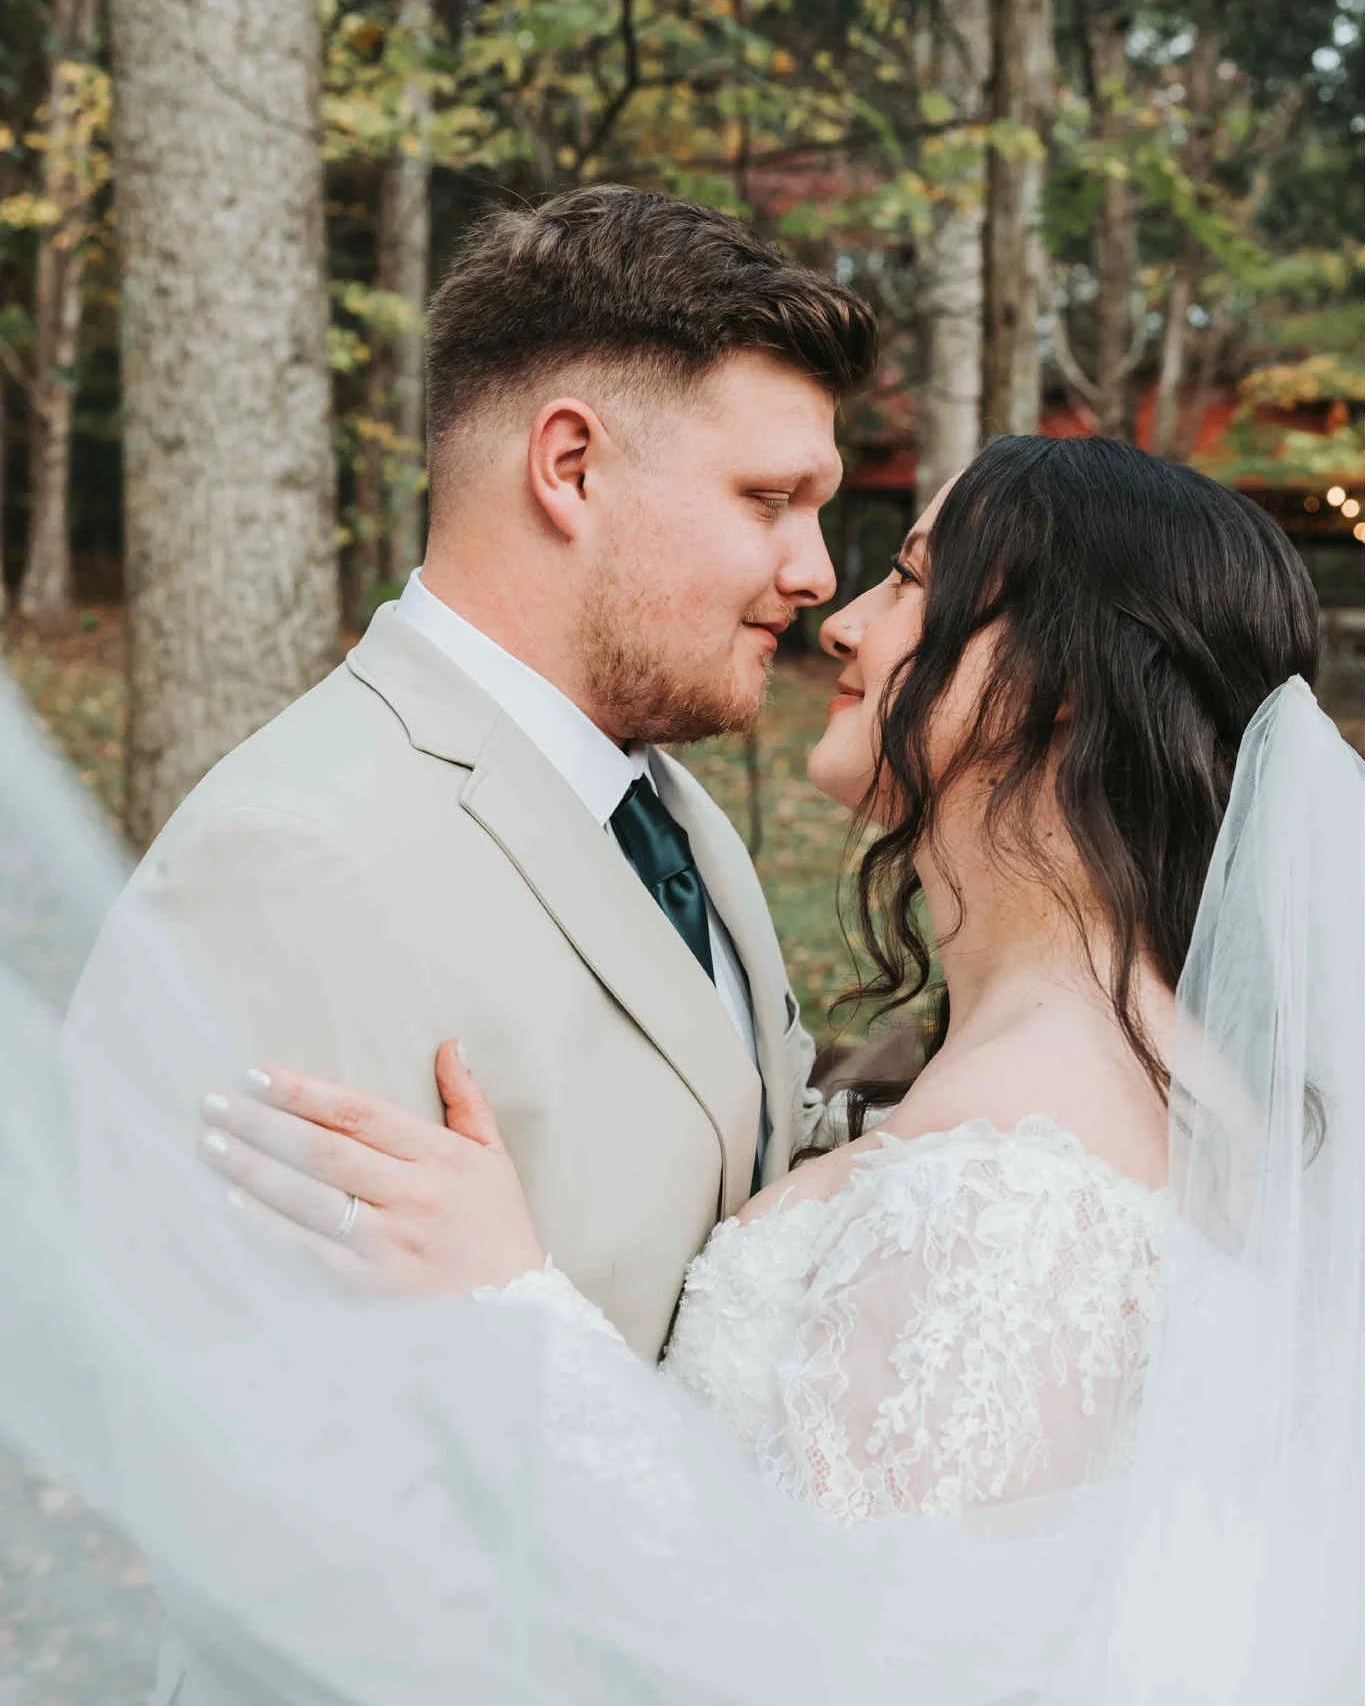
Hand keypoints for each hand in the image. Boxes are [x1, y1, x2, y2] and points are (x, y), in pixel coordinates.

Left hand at [199, 1040, 543, 1294]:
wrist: (517, 1312)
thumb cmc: (499, 1229)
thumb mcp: (493, 1157)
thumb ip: (467, 1100)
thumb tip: (449, 1045)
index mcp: (439, 1156)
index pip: (359, 1112)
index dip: (304, 1091)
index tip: (258, 1075)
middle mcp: (411, 1195)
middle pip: (324, 1150)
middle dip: (263, 1123)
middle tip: (215, 1103)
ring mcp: (387, 1244)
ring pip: (308, 1197)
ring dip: (253, 1168)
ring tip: (211, 1144)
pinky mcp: (369, 1287)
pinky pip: (307, 1250)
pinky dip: (268, 1226)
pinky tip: (234, 1203)